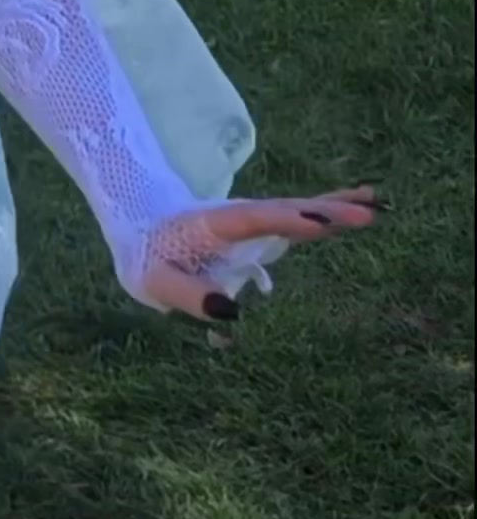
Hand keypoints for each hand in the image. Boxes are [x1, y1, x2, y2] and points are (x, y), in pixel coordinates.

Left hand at [134, 186, 383, 321]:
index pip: (255, 219)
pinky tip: (361, 207)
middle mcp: (242, 216)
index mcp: (216, 224)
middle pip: (288, 210)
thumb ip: (188, 294)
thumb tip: (231, 313)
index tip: (319, 221)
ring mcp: (255, 219)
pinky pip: (300, 218)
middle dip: (325, 211)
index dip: (286, 219)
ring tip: (374, 205)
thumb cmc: (150, 257)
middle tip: (365, 214)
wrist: (144, 227)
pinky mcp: (264, 227)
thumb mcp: (156, 280)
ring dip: (336, 207)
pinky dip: (329, 212)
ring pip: (299, 209)